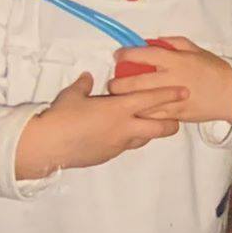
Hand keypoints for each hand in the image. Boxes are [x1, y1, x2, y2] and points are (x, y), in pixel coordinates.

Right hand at [15, 73, 186, 178]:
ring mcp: (118, 144)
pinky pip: (127, 146)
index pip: (151, 99)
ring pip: (146, 138)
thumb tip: (87, 77)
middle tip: (177, 117)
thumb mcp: (72, 95)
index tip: (184, 91)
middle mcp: (124, 127)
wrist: (47, 146)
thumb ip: (84, 85)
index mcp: (118, 108)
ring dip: (151, 132)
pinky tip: (125, 134)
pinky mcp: (109, 155)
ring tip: (152, 124)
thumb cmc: (60, 117)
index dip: (170, 94)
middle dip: (172, 122)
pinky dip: (131, 139)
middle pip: (160, 127)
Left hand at [109, 37, 231, 123]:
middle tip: (113, 84)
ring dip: (126, 101)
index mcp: (177, 61)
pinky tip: (135, 111)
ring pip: (140, 102)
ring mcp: (173, 99)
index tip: (118, 55)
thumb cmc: (214, 70)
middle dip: (117, 84)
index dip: (126, 55)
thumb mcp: (197, 50)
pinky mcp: (176, 115)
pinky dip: (140, 114)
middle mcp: (172, 80)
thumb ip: (173, 43)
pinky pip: (152, 116)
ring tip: (120, 99)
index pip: (144, 55)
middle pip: (134, 82)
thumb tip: (151, 41)